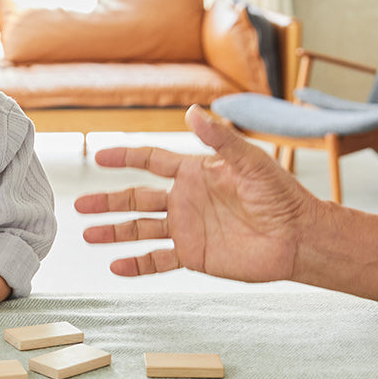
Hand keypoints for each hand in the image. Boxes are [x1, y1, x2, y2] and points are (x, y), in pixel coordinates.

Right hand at [73, 106, 315, 282]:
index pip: (151, 161)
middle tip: (80, 204)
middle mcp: (186, 200)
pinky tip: (116, 267)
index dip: (125, 157)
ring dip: (113, 232)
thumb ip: (219, 139)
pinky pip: (158, 260)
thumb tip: (192, 111)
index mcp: (195, 173)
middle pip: (136, 198)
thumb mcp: (249, 161)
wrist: (297, 237)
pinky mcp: (194, 255)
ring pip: (140, 229)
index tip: (100, 156)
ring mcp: (187, 228)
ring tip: (88, 235)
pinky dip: (136, 264)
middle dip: (108, 201)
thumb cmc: (280, 195)